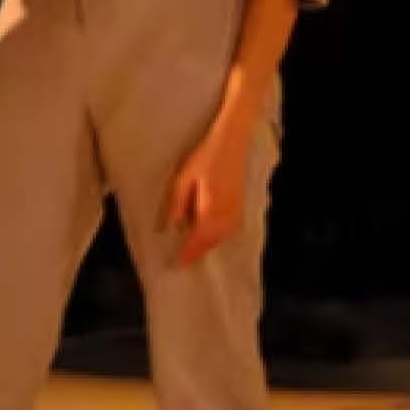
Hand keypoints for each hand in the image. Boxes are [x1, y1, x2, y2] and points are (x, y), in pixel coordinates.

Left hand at [164, 121, 247, 266]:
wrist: (232, 143)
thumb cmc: (203, 158)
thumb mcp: (182, 181)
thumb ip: (176, 206)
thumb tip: (168, 228)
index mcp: (211, 211)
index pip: (198, 240)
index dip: (187, 254)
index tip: (177, 266)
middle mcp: (226, 216)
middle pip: (211, 242)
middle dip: (198, 254)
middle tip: (183, 264)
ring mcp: (236, 211)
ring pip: (221, 237)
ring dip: (208, 247)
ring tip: (193, 254)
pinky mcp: (240, 206)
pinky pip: (229, 230)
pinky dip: (218, 238)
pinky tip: (210, 237)